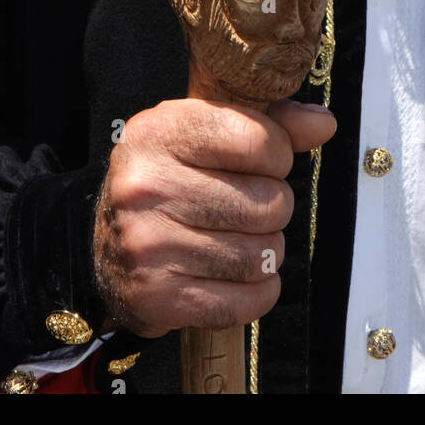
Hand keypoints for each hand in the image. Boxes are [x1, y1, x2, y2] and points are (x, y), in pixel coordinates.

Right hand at [93, 97, 335, 335]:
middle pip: (268, 202)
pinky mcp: (158, 296)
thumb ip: (268, 123)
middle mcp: (148, 185)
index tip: (265, 162)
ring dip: (266, 251)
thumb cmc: (166, 183)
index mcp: (158, 131)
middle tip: (249, 207)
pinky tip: (238, 276)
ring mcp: (149, 244)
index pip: (258, 140)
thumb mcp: (202, 135)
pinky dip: (258, 292)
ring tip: (241, 240)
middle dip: (273, 208)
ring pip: (262, 254)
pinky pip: (246, 301)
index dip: (278, 154)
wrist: (102, 250)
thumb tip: (323, 123)